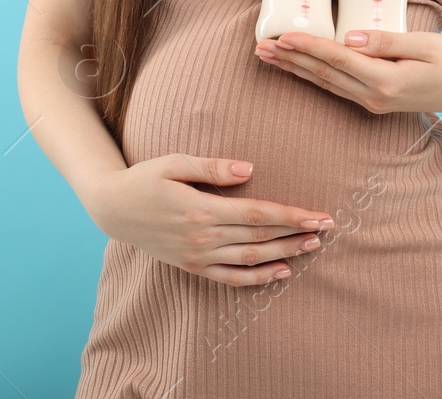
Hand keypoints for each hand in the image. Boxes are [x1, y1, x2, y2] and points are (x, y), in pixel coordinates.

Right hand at [86, 154, 334, 287]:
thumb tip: (250, 169)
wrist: (113, 209)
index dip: (291, 216)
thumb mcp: (174, 162)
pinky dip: (258, 278)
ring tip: (313, 246)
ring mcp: (197, 256)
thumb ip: (212, 167)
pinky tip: (281, 272)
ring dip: (285, 254)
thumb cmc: (145, 178)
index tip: (319, 214)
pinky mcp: (193, 267)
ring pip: (250, 259)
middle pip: (260, 238)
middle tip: (327, 228)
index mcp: (201, 209)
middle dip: (297, 233)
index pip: (257, 214)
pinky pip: (230, 278)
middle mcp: (202, 237)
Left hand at [254, 30, 441, 114]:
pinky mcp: (375, 102)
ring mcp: (374, 103)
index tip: (283, 36)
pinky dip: (313, 76)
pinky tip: (298, 69)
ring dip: (296, 70)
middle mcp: (375, 96)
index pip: (338, 59)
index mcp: (387, 80)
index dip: (308, 47)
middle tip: (261, 47)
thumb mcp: (424, 43)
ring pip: (326, 84)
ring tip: (269, 57)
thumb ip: (385, 41)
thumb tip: (348, 38)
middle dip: (290, 60)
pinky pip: (336, 88)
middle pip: (324, 74)